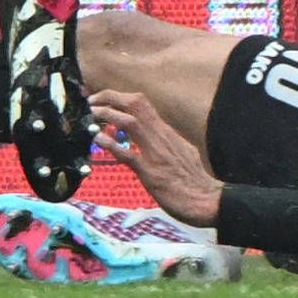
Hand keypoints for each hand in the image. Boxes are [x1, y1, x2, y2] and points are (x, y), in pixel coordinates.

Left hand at [99, 88, 222, 226]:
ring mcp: (156, 153)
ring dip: (107, 115)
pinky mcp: (151, 173)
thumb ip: (163, 141)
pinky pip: (128, 154)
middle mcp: (161, 136)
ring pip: (130, 122)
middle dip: (109, 97)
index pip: (141, 103)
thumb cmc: (194, 180)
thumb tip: (149, 136)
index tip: (101, 99)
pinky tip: (97, 140)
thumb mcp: (180, 151)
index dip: (117, 97)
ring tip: (90, 116)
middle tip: (90, 101)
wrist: (208, 201)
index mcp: (166, 132)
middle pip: (135, 103)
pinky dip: (111, 144)